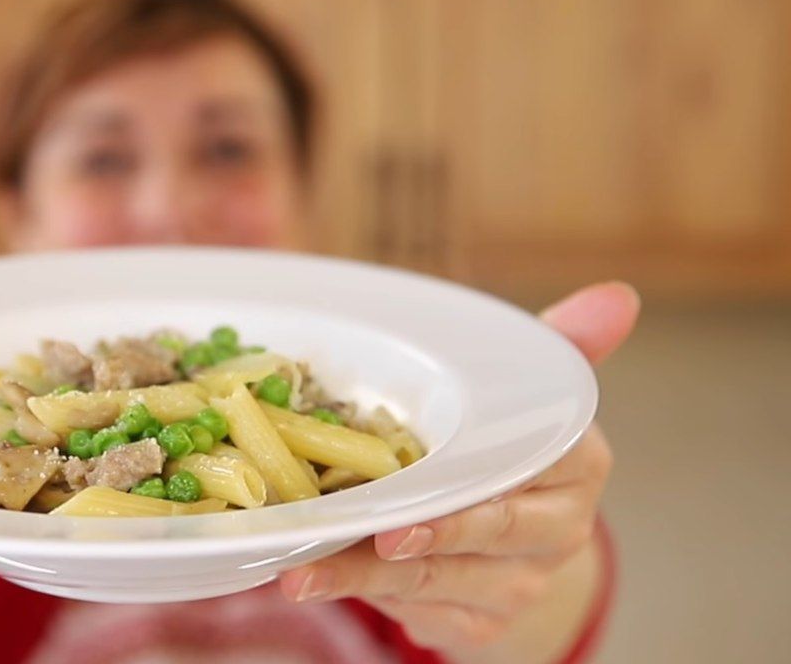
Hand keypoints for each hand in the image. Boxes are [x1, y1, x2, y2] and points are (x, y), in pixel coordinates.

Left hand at [278, 282, 638, 653]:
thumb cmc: (512, 445)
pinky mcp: (477, 623)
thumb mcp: (534, 390)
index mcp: (577, 465)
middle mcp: (558, 532)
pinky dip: (361, 596)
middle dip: (427, 533)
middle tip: (371, 530)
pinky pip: (415, 611)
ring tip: (303, 569)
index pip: (535, 463)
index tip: (432, 473)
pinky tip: (312, 578)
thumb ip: (563, 341)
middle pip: (487, 531)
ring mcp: (518, 583)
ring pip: (436, 579)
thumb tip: (616, 296)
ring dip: (365, 575)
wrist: (522, 539)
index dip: (484, 473)